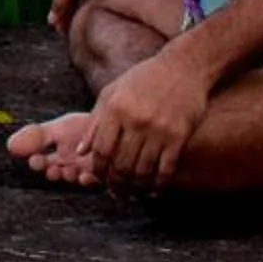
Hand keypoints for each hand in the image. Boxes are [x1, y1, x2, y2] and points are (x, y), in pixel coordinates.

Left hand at [82, 45, 213, 189]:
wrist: (182, 68)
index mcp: (114, 108)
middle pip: (121, 165)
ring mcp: (157, 130)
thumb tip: (81, 150)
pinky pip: (165, 170)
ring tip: (134, 193)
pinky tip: (154, 190)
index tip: (100, 179)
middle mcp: (134, 120)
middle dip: (117, 184)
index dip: (99, 170)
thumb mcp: (112, 92)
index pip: (101, 150)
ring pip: (142, 171)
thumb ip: (95, 120)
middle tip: (118, 193)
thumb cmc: (143, 80)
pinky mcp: (178, 137)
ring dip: (136, 188)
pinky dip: (158, 185)